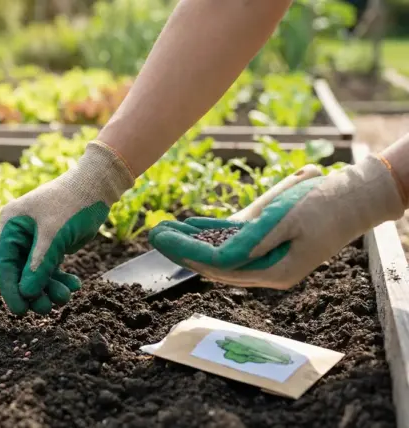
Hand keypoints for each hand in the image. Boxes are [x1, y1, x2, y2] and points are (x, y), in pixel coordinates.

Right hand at [0, 141, 133, 314]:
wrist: (98, 186)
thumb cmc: (73, 203)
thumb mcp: (54, 235)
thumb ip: (39, 266)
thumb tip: (26, 293)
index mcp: (10, 224)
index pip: (3, 262)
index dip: (10, 288)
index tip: (20, 310)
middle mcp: (18, 233)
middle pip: (19, 271)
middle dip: (33, 290)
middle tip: (45, 308)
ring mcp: (35, 239)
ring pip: (35, 273)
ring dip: (48, 287)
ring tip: (65, 297)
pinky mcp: (51, 244)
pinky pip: (50, 268)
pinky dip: (60, 279)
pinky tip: (74, 285)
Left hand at [148, 155, 405, 288]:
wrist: (356, 197)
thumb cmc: (325, 205)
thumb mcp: (288, 220)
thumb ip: (254, 241)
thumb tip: (221, 257)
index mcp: (273, 272)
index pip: (219, 266)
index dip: (188, 252)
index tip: (164, 239)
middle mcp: (266, 271)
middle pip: (214, 264)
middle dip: (181, 250)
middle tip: (153, 236)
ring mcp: (266, 258)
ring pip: (218, 253)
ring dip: (190, 241)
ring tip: (163, 229)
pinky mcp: (267, 244)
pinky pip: (232, 241)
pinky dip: (210, 233)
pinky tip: (189, 224)